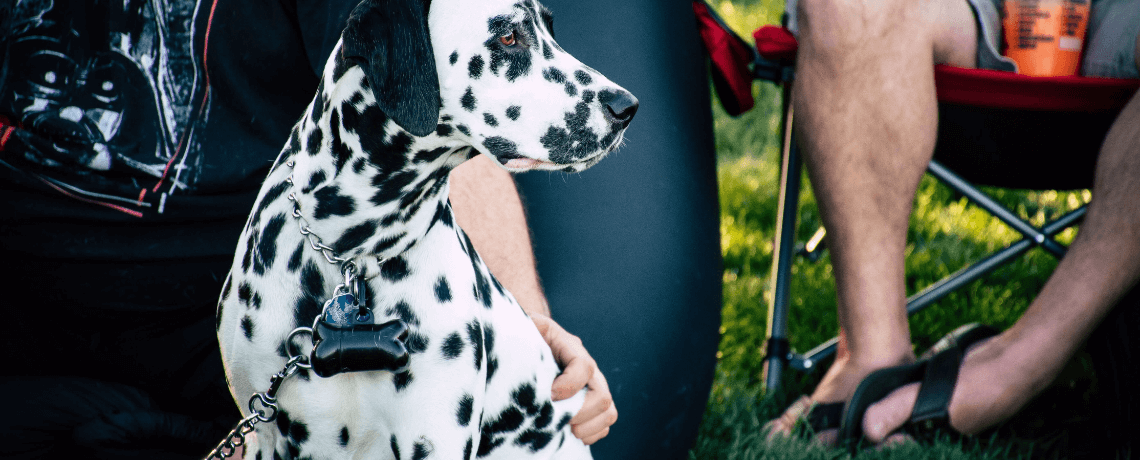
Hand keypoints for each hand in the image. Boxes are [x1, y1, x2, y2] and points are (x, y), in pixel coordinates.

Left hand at [531, 314, 616, 444]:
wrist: (531, 339)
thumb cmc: (524, 335)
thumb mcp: (523, 327)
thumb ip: (525, 332)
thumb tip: (518, 344)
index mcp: (570, 347)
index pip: (584, 367)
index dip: (569, 385)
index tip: (548, 395)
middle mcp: (588, 369)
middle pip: (601, 395)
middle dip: (578, 413)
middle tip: (554, 418)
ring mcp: (592, 387)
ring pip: (608, 411)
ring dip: (587, 427)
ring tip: (563, 428)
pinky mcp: (591, 403)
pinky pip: (604, 424)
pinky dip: (590, 434)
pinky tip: (567, 432)